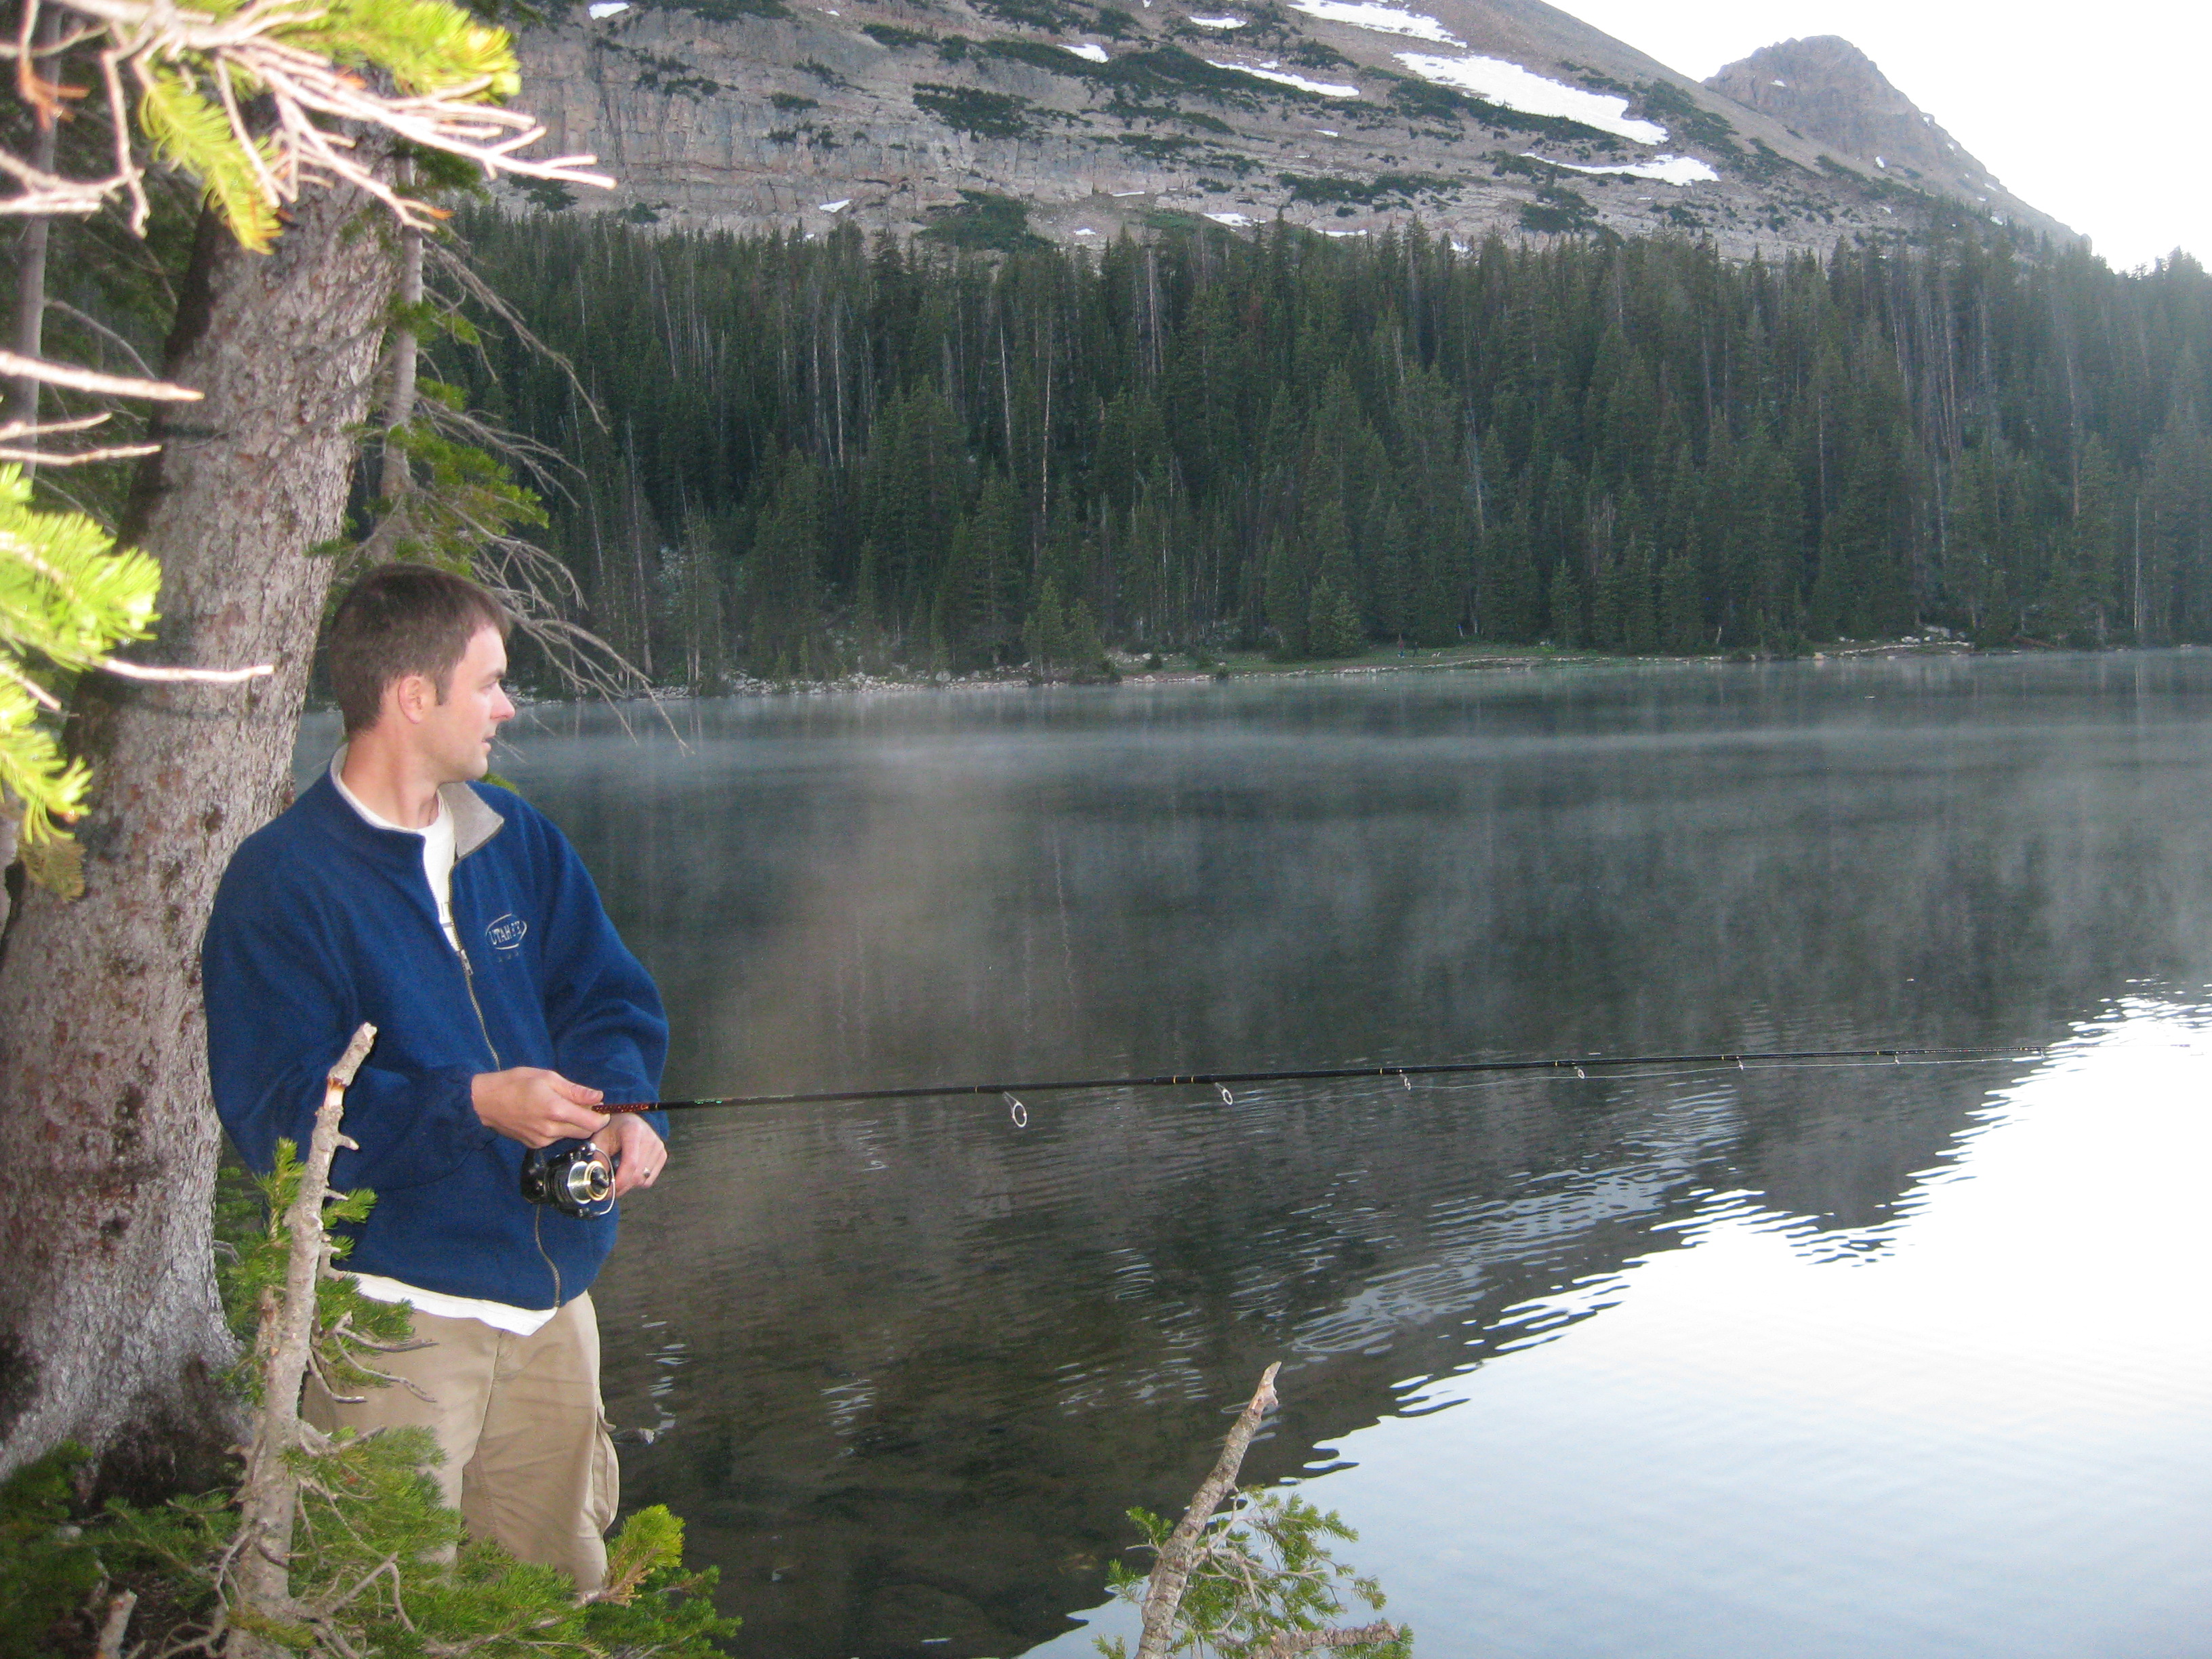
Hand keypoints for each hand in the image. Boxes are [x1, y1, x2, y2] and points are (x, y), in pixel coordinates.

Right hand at [471, 1067, 608, 1148]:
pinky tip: (546, 1116)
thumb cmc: (515, 1083)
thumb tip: (598, 1097)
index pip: (593, 1123)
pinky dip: (557, 1130)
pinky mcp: (533, 1145)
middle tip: (579, 1105)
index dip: (601, 1116)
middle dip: (588, 1120)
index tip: (599, 1107)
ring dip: (572, 1125)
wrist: (485, 1102)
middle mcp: (551, 1130)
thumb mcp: (547, 1077)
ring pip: (569, 1136)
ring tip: (558, 1108)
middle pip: (585, 1132)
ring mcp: (541, 1140)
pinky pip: (555, 1139)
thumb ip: (575, 1090)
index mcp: (557, 1110)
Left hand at [592, 1113, 667, 1197]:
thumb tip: (601, 1183)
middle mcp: (650, 1138)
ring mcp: (659, 1147)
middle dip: (621, 1187)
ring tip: (619, 1174)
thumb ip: (599, 1161)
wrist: (626, 1121)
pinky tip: (630, 1171)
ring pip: (643, 1180)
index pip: (631, 1163)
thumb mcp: (599, 1141)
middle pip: (637, 1175)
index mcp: (633, 1131)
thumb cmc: (611, 1130)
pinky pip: (649, 1179)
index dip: (619, 1181)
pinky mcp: (663, 1154)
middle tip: (608, 1190)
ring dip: (629, 1184)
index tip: (607, 1192)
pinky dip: (638, 1181)